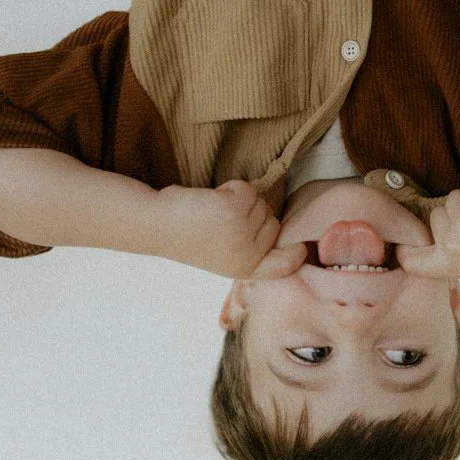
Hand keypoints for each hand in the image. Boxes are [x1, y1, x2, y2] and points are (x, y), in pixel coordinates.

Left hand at [148, 180, 305, 278]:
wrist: (158, 226)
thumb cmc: (190, 236)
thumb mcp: (225, 256)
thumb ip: (251, 250)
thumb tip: (282, 235)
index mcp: (246, 270)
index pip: (284, 266)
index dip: (295, 255)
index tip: (301, 248)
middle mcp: (249, 257)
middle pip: (274, 222)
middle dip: (254, 214)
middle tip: (223, 222)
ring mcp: (242, 234)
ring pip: (261, 202)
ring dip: (240, 200)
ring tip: (215, 212)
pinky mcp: (234, 211)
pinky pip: (248, 190)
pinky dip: (232, 188)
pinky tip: (214, 200)